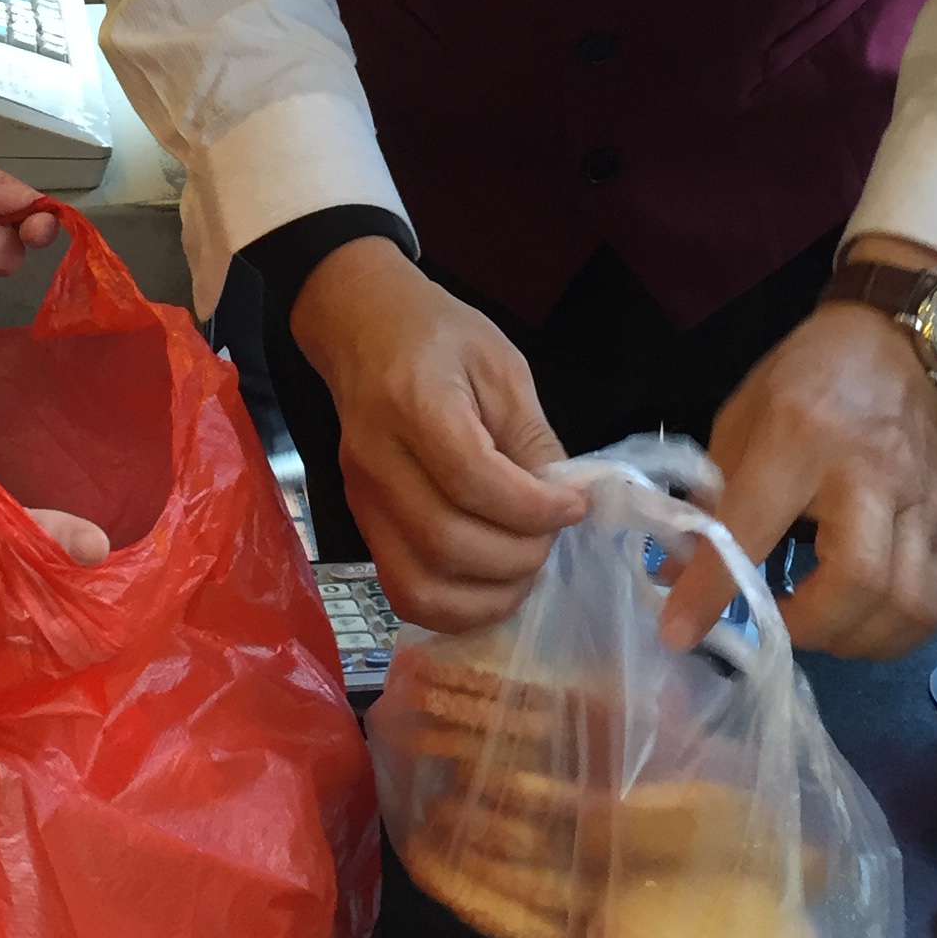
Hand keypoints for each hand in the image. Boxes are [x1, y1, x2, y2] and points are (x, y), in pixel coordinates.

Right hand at [291, 240, 583, 628]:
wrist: (362, 328)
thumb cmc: (437, 335)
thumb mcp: (500, 365)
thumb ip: (531, 436)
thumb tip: (562, 502)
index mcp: (413, 403)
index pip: (473, 479)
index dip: (535, 507)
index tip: (574, 504)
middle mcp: (377, 460)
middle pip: (447, 541)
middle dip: (518, 555)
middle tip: (553, 537)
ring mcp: (363, 499)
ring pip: (420, 583)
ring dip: (488, 594)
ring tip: (526, 567)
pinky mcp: (362, 524)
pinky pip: (404, 592)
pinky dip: (454, 608)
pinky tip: (491, 585)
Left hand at [657, 300, 936, 657]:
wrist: (902, 338)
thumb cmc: (810, 373)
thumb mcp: (744, 415)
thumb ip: (715, 493)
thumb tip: (676, 569)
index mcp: (800, 436)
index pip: (754, 525)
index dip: (713, 586)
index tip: (681, 631)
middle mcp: (868, 474)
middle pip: (857, 580)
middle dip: (809, 627)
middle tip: (773, 627)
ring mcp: (918, 501)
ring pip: (905, 604)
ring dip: (854, 640)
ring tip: (816, 627)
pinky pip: (932, 601)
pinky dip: (891, 631)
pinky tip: (857, 623)